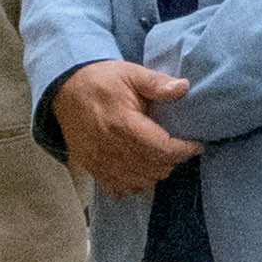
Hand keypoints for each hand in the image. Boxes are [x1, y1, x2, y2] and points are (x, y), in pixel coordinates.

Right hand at [53, 62, 200, 194]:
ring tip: (160, 157)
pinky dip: (132, 184)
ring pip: (137, 182)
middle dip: (171, 160)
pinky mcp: (90, 166)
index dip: (184, 150)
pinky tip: (139, 171)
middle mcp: (110, 148)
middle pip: (152, 169)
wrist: (65, 88)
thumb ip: (157, 83)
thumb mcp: (131, 73)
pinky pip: (116, 188)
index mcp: (123, 124)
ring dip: (154, 173)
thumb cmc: (101, 80)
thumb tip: (183, 87)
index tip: (196, 144)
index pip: (162, 149)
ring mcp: (98, 161)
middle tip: (178, 147)